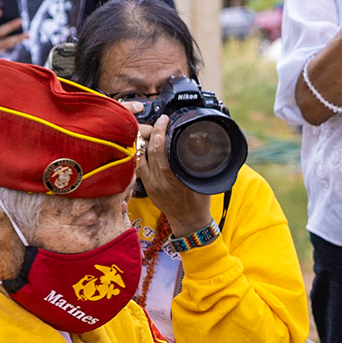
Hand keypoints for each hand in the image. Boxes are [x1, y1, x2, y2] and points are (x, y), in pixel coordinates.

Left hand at [135, 120, 213, 237]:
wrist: (189, 222)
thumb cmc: (199, 202)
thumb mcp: (200, 179)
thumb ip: (195, 162)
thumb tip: (198, 141)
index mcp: (173, 180)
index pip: (160, 151)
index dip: (159, 133)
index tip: (164, 120)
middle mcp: (158, 182)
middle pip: (149, 151)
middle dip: (152, 132)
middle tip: (159, 121)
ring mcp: (150, 185)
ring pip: (141, 157)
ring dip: (145, 142)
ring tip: (152, 130)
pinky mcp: (146, 187)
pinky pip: (140, 166)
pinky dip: (143, 154)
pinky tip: (148, 146)